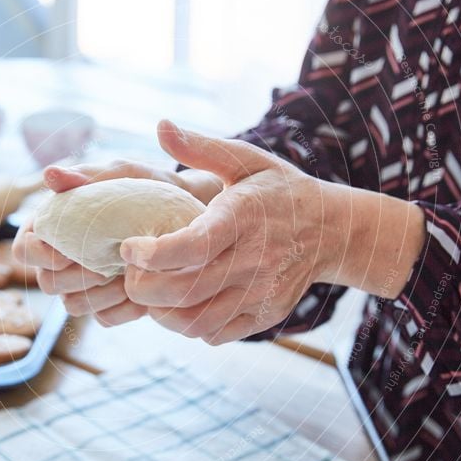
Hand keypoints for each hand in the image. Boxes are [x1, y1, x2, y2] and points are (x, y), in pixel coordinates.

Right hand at [11, 158, 222, 326]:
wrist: (193, 214)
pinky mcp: (113, 304)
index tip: (64, 252)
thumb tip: (48, 174)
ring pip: (74, 305)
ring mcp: (88, 285)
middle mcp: (65, 258)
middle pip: (47, 283)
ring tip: (128, 274)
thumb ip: (88, 175)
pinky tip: (143, 291)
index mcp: (55, 225)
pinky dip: (123, 307)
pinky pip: (105, 318)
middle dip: (75, 277)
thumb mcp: (125, 173)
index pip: (24, 248)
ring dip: (100, 294)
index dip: (38, 255)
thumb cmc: (152, 186)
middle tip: (105, 265)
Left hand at [119, 120, 424, 344]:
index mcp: (242, 218)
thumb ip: (201, 148)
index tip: (127, 248)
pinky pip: (214, 334)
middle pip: (185, 290)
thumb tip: (160, 126)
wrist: (333, 230)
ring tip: (149, 292)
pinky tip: (179, 305)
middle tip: (129, 273)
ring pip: (195, 321)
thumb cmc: (278, 190)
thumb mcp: (247, 159)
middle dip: (142, 288)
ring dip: (160, 313)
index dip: (151, 254)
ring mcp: (260, 293)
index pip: (193, 247)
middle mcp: (254, 260)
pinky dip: (187, 326)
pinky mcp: (263, 316)